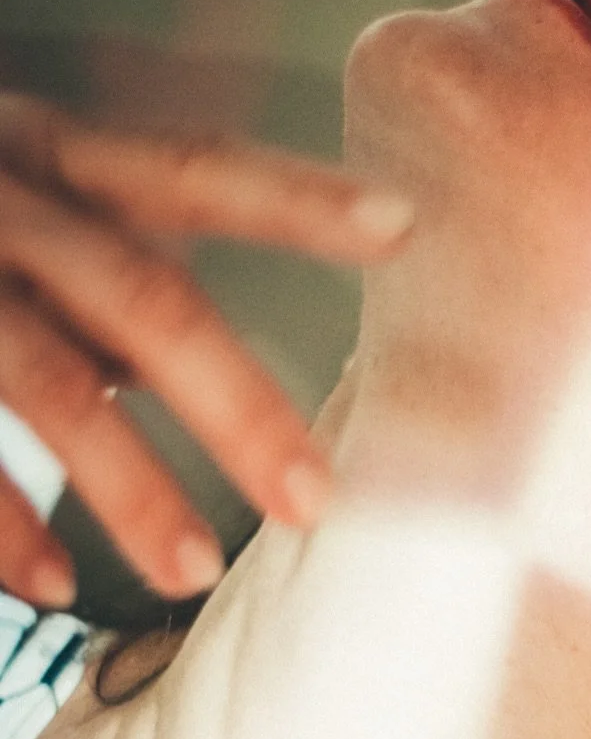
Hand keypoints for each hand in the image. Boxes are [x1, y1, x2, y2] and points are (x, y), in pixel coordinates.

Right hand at [0, 94, 412, 608]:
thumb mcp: (21, 204)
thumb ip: (104, 275)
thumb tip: (193, 378)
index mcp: (48, 152)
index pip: (189, 169)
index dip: (294, 196)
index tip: (403, 227)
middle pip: (137, 294)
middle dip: (234, 401)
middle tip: (314, 499)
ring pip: (42, 377)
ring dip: (125, 482)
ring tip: (194, 572)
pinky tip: (55, 586)